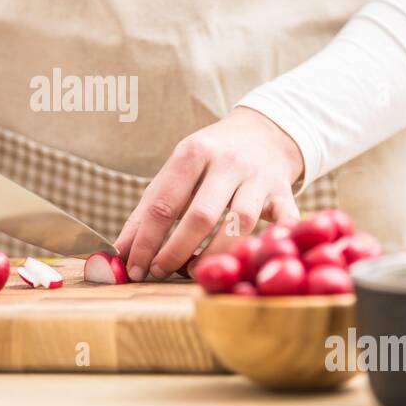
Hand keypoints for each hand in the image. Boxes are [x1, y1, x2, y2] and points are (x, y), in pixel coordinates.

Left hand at [115, 107, 304, 280]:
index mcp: (193, 153)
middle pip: (201, 215)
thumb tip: (121, 251)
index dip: (146, 241)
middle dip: (176, 251)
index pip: (162, 204)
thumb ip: (149, 209)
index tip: (135, 267)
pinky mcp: (284, 192)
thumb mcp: (176, 170)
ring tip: (196, 272)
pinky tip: (253, 259)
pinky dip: (273, 242)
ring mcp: (258, 177)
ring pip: (241, 223)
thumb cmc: (211, 159)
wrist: (264, 132)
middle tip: (161, 272)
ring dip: (216, 255)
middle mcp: (227, 162)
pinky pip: (284, 221)